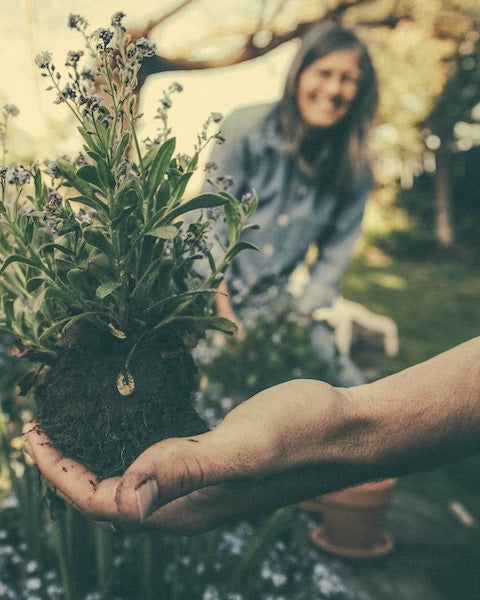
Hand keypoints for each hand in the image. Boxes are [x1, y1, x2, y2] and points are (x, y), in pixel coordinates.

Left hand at [23, 380, 349, 534]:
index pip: (102, 502)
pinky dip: (128, 442)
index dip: (60, 473)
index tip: (32, 432)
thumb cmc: (304, 435)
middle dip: (67, 466)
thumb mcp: (246, 448)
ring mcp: (202, 484)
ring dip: (95, 455)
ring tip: (70, 423)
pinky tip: (124, 419)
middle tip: (41, 425)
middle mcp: (188, 504)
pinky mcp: (214, 460)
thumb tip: (126, 497)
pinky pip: (156, 460)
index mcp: (185, 510)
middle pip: (108, 496)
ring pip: (130, 479)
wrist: (346, 428)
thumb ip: (188, 470)